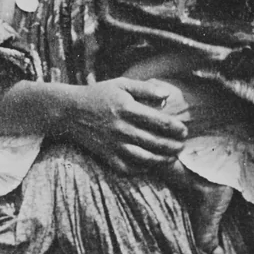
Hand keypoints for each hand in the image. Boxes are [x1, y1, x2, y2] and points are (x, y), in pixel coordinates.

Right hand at [62, 77, 186, 174]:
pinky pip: (128, 168)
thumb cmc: (98, 95)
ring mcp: (114, 144)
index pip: (161, 122)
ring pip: (145, 158)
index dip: (177, 128)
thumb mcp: (121, 84)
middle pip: (156, 142)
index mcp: (127, 108)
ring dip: (162, 160)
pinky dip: (142, 169)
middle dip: (174, 147)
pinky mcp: (106, 156)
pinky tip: (151, 165)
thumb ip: (145, 89)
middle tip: (182, 146)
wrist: (69, 111)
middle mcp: (122, 128)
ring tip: (172, 158)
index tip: (184, 131)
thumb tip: (167, 95)